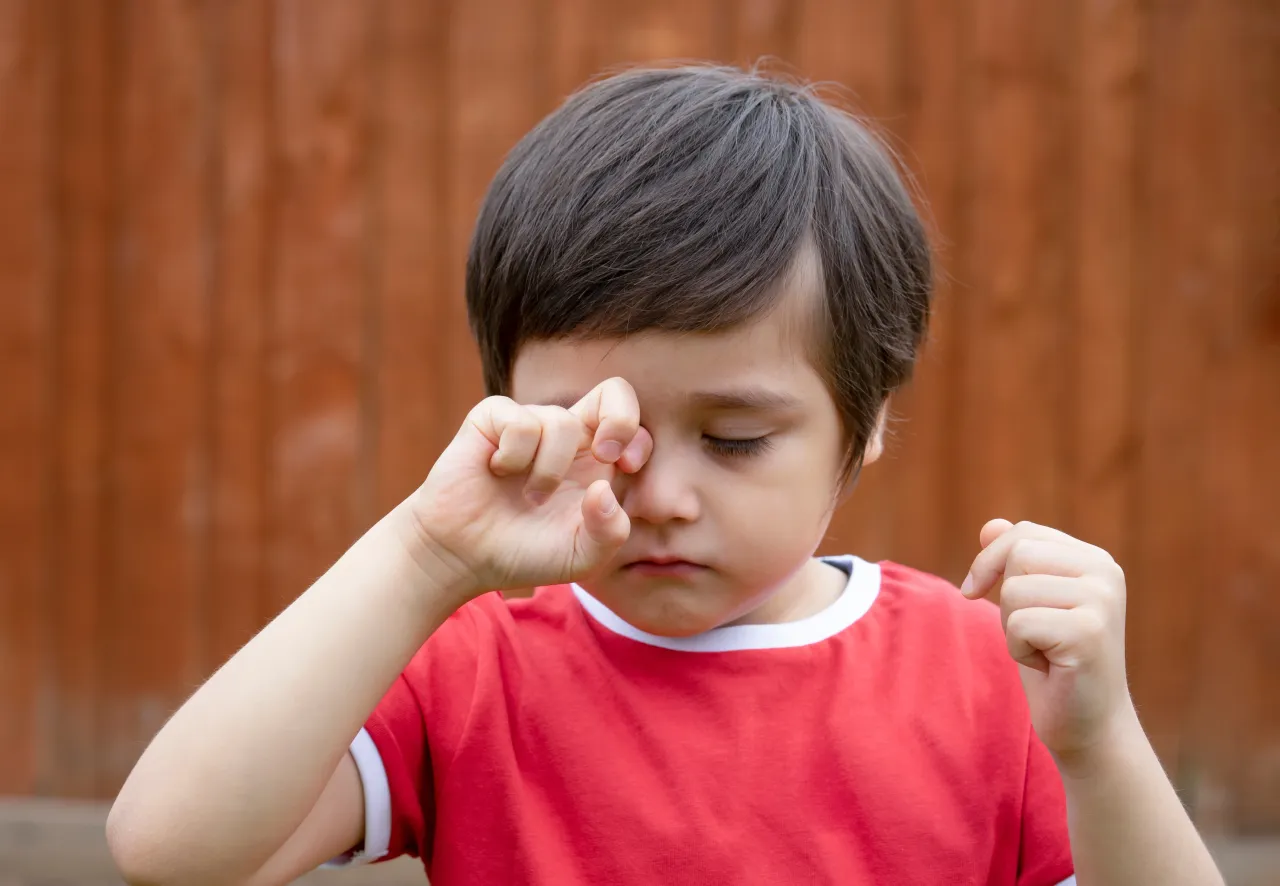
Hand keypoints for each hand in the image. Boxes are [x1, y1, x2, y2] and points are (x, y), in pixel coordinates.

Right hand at [403, 377, 652, 596]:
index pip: (631, 422)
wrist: (465, 557)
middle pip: (614, 392)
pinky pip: (519, 422)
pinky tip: (497, 472)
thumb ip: (609, 532)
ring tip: (529, 498)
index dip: (637, 437)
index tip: (625, 467)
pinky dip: (513, 457)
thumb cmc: (525, 553)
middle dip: (619, 421)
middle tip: (603, 456)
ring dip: (547, 471)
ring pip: (560, 421)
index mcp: (594, 461)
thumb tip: (604, 488)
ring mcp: (529, 424)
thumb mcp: (582, 557)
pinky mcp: (492, 420)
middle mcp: (567, 436)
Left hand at [961, 519, 1139, 769]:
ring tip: (1045, 650)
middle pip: (1017, 556)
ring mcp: (1101, 602)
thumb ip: (1013, 561)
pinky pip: (1019, 624)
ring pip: (1014, 591)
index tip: (974, 591)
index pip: (1023, 533)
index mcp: (1095, 560)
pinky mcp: (1089, 633)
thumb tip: (990, 525)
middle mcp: (1106, 572)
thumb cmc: (1052, 660)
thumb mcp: (1029, 602)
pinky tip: (1048, 666)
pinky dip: (1019, 650)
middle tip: (1034, 633)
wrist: (1088, 724)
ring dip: (1013, 628)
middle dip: (1006, 599)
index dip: (989, 562)